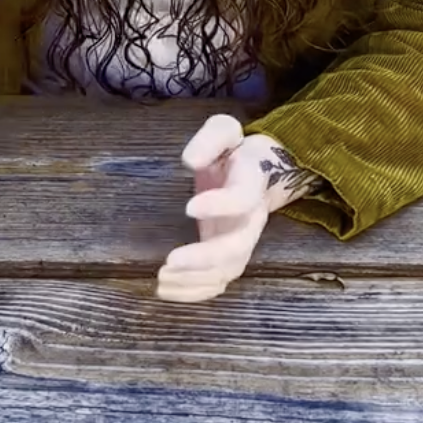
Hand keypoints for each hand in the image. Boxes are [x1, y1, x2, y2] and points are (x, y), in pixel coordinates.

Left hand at [156, 115, 272, 303]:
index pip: (243, 198)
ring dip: (196, 280)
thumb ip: (210, 139)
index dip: (220, 205)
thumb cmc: (235, 150)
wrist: (261, 172)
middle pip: (237, 248)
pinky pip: (219, 282)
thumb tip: (190, 160)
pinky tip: (167, 291)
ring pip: (227, 271)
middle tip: (169, 262)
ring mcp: (242, 241)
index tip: (189, 207)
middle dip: (204, 259)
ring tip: (161, 278)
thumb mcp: (225, 130)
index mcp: (250, 183)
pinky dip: (195, 292)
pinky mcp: (231, 256)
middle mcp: (251, 218)